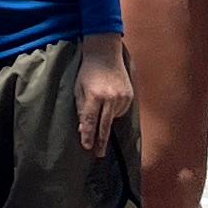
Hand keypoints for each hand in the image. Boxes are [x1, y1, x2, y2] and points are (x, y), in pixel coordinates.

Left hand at [72, 37, 132, 155]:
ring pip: (113, 118)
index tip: (87, 147)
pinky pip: (120, 111)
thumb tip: (83, 129)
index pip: (90, 121)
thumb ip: (81, 109)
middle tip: (99, 154)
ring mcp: (121, 97)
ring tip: (102, 110)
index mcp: (94, 95)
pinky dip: (114, 112)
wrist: (105, 53)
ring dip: (106, 121)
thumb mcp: (78, 88)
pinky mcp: (129, 96)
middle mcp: (110, 98)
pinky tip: (109, 103)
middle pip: (105, 126)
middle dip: (101, 141)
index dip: (88, 136)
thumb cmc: (88, 70)